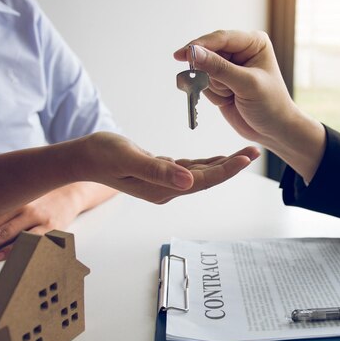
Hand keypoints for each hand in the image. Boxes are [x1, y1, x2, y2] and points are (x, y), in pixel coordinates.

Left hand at [0, 183, 109, 265]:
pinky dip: (12, 249)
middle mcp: (20, 207)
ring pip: (3, 233)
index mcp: (10, 199)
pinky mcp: (50, 227)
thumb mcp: (21, 197)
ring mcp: (35, 217)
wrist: (72, 192)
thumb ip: (2, 208)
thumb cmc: (42, 198)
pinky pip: (27, 240)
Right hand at [77, 132, 259, 202]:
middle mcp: (167, 189)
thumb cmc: (102, 155)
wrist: (83, 157)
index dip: (226, 170)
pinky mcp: (161, 174)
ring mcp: (164, 183)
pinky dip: (205, 163)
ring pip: (201, 174)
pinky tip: (216, 158)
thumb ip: (157, 171)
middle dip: (232, 166)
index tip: (247, 158)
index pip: (203, 181)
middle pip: (207, 179)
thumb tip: (189, 181)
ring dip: (222, 164)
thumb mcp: (129, 159)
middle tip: (255, 151)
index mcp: (163, 189)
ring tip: (244, 153)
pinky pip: (190, 170)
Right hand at [174, 30, 296, 144]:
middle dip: (209, 72)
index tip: (182, 55)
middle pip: (208, 52)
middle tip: (219, 87)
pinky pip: (203, 84)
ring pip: (203, 70)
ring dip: (213, 87)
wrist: (274, 131)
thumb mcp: (247, 84)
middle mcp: (240, 51)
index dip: (200, 45)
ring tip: (231, 96)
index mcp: (253, 42)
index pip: (221, 38)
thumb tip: (193, 53)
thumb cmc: (271, 105)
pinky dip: (213, 95)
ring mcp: (229, 67)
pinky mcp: (221, 82)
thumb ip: (219, 68)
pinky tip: (228, 100)